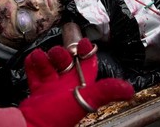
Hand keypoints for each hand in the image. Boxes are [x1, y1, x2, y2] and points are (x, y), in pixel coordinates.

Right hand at [19, 38, 133, 126]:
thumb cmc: (57, 117)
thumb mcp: (85, 100)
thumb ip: (105, 91)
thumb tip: (128, 90)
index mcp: (79, 88)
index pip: (87, 66)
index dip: (86, 53)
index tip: (83, 43)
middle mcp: (66, 88)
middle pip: (66, 63)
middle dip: (61, 54)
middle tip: (55, 53)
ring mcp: (51, 90)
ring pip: (50, 66)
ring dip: (44, 58)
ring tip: (39, 56)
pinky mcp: (37, 92)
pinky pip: (35, 73)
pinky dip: (32, 65)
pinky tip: (30, 60)